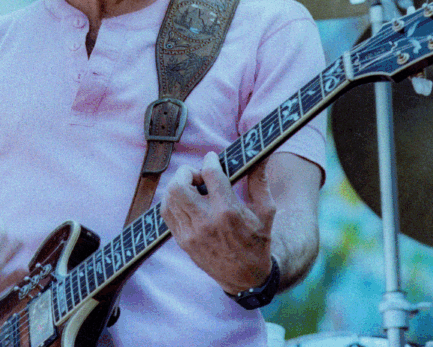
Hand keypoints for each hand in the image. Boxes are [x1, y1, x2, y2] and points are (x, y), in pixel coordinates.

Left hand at [160, 151, 275, 294]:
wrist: (245, 278)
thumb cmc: (258, 241)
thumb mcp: (266, 210)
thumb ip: (260, 180)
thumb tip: (262, 154)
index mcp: (228, 212)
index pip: (210, 174)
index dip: (210, 161)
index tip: (213, 159)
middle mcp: (206, 223)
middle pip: (178, 185)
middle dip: (186, 172)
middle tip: (199, 176)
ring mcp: (191, 234)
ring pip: (169, 198)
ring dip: (179, 185)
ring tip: (193, 188)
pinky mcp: (182, 241)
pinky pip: (167, 213)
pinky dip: (173, 201)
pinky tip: (187, 201)